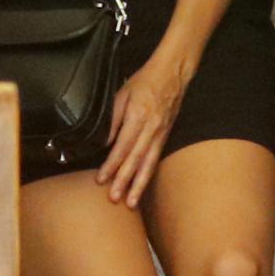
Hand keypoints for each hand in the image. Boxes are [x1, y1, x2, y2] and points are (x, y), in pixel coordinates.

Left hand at [96, 51, 192, 205]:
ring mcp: (160, 134)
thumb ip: (113, 118)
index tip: (101, 179)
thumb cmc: (146, 81)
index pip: (122, 146)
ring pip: (148, 164)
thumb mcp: (122, 93)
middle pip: (135, 160)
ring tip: (130, 202)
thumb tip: (104, 141)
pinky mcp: (165, 136)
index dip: (111, 164)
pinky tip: (141, 186)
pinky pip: (155, 159)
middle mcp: (151, 128)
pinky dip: (148, 175)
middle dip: (124, 181)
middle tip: (114, 198)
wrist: (173, 74)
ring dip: (138, 184)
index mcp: (138, 116)